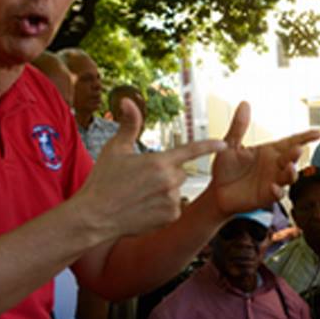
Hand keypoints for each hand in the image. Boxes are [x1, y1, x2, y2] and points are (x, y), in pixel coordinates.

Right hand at [78, 97, 226, 241]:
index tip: (224, 144)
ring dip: (165, 190)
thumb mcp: (115, 149)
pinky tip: (144, 208)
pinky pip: (175, 207)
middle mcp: (169, 181)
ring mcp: (172, 200)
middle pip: (180, 172)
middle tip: (142, 180)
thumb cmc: (102, 180)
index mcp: (159, 161)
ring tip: (141, 196)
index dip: (209, 146)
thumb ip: (130, 125)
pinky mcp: (171, 217)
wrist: (95, 216)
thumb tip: (128, 100)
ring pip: (177, 190)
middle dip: (167, 173)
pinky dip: (164, 207)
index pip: (191, 150)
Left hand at [208, 102, 319, 218]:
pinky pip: (278, 194)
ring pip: (289, 176)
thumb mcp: (230, 144)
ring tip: (289, 168)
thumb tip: (245, 103)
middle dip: (296, 154)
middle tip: (298, 149)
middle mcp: (275, 165)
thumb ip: (239, 126)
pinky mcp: (267, 196)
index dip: (306, 137)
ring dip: (291, 172)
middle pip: (291, 158)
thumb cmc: (225, 168)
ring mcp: (273, 181)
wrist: (216, 191)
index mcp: (270, 151)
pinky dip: (278, 191)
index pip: (291, 141)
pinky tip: (274, 188)